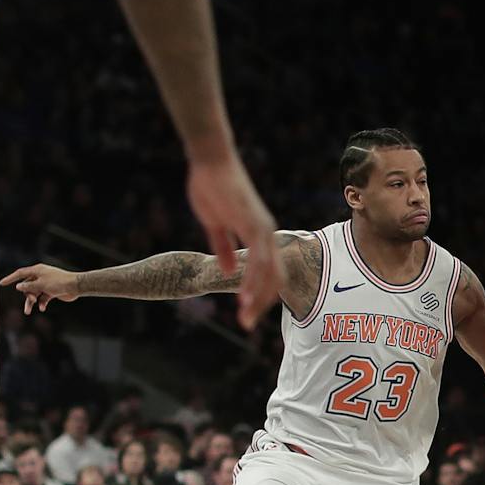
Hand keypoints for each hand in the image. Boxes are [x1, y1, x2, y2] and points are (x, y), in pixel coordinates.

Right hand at [0, 264, 80, 313]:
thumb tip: (18, 287)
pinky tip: (42, 308)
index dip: (11, 278)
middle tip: (31, 300)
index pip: (20, 274)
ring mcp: (46, 285)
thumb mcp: (41, 285)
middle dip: (27, 294)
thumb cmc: (59, 282)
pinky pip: (43, 298)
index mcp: (37, 271)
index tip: (2, 283)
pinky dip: (41, 303)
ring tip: (28, 312)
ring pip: (34, 293)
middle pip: (27, 286)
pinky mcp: (52, 292)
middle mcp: (41, 277)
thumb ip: (29, 286)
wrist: (76, 287)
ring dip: (31, 302)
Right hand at [185, 152, 280, 327]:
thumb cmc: (211, 187)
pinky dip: (254, 280)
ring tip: (246, 317)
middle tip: (247, 324)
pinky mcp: (253, 224)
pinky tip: (245, 296)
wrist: (210, 160)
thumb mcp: (215, 224)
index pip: (268, 273)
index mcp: (260, 235)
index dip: (259, 294)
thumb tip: (227, 271)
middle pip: (274, 278)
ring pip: (268, 273)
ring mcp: (262, 229)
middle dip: (262, 303)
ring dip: (258, 297)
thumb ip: (223, 247)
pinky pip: (259, 259)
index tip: (246, 312)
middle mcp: (267, 234)